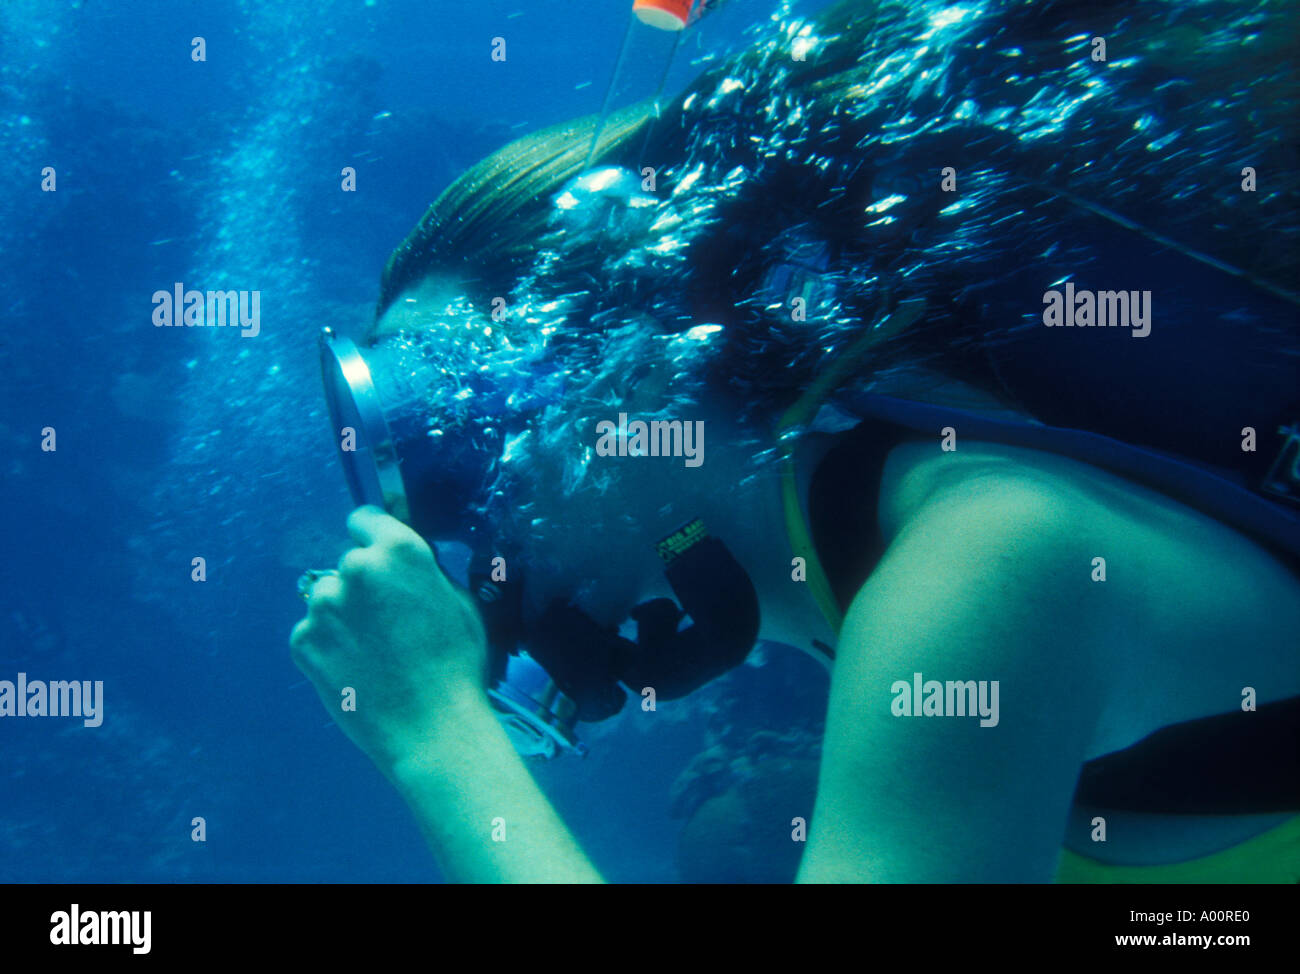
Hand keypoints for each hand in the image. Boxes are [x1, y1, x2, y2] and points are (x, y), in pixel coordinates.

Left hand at [290, 506, 489, 774]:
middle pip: (350, 564)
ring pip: (329, 599)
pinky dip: (329, 646)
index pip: (366, 518)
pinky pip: (313, 633)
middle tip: (389, 623)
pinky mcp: (302, 642)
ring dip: (344, 616)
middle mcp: (354, 569)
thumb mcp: (459, 601)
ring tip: (373, 652)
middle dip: (365, 586)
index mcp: (398, 551)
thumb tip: (404, 561)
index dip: (374, 538)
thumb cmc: (457, 663)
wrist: (431, 727)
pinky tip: (356, 669)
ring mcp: (323, 606)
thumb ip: (425, 570)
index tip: (381, 558)